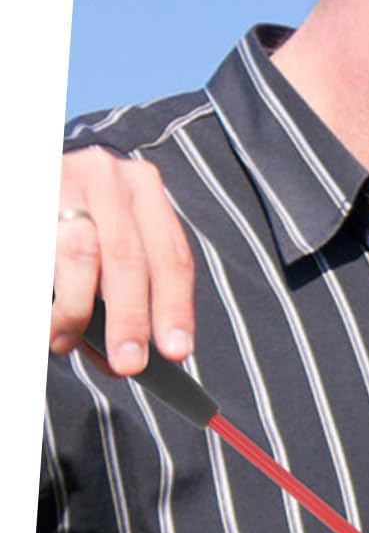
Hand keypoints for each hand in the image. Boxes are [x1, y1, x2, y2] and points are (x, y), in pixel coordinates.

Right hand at [52, 147, 194, 374]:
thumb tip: (126, 361)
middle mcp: (109, 180)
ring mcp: (64, 181)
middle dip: (130, 317)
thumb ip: (133, 290)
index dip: (176, 308)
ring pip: (79, 253)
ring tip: (64, 342)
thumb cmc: (85, 216)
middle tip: (128, 363)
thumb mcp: (119, 237)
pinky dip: (45, 297)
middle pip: (128, 256)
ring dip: (76, 310)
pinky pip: (40, 255)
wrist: (35, 170)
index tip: (175, 351)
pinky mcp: (29, 197)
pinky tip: (46, 321)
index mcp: (146, 192)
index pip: (172, 257)